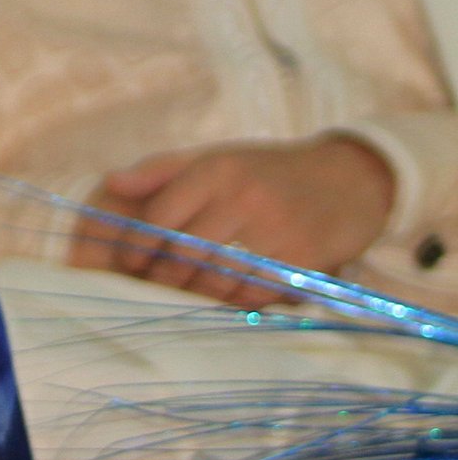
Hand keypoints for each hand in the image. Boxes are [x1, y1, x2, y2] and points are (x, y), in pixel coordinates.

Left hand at [71, 135, 396, 305]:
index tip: (129, 263)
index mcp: (215, 171)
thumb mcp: (215, 158)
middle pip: (183, 254)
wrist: (350, 178)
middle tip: (153, 287)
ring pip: (216, 279)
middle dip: (161, 278)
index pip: (158, 219)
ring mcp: (276, 229)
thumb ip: (160, 170)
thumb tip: (110, 183)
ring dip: (196, 294)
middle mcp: (243, 197)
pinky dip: (235, 301)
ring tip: (186, 296)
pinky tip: (226, 299)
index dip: (136, 248)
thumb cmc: (268, 171)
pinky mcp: (305, 259)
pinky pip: (256, 293)